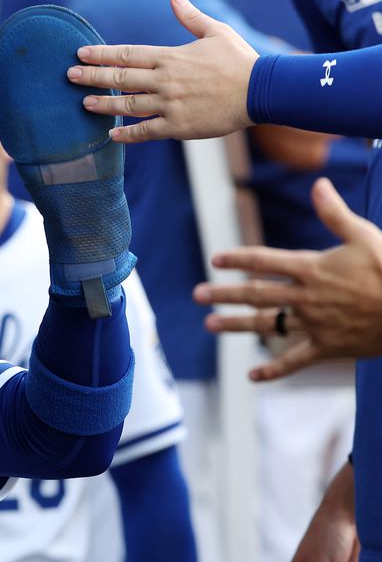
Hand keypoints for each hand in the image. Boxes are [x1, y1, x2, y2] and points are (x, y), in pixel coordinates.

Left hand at [67, 0, 258, 142]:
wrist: (262, 90)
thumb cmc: (239, 60)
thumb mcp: (216, 32)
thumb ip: (190, 18)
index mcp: (171, 57)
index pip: (128, 54)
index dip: (102, 54)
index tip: (81, 54)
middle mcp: (165, 80)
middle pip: (121, 79)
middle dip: (93, 77)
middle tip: (70, 77)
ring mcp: (170, 104)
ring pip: (128, 105)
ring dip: (104, 105)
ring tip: (84, 103)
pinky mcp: (178, 126)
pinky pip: (146, 131)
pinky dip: (127, 134)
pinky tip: (111, 136)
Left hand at [193, 178, 381, 380]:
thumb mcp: (366, 236)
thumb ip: (336, 214)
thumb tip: (319, 185)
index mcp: (312, 269)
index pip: (264, 261)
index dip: (238, 259)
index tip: (216, 260)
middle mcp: (306, 297)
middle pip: (256, 294)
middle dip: (224, 294)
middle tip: (198, 295)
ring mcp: (314, 324)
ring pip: (266, 325)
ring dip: (236, 325)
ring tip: (210, 324)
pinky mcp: (327, 347)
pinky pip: (294, 361)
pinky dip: (273, 370)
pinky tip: (252, 376)